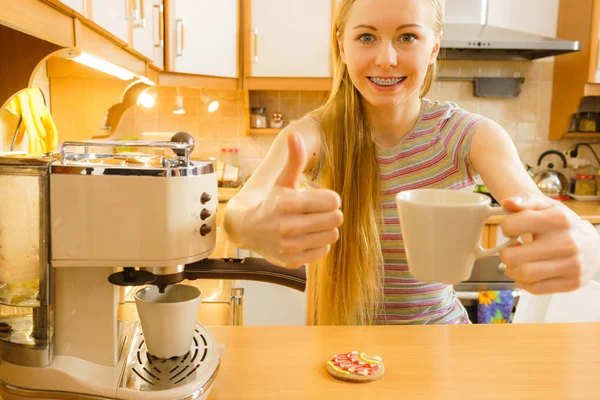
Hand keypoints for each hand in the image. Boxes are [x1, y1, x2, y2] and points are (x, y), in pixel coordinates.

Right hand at [241, 132, 342, 267]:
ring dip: (326, 228)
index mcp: (288, 203)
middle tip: (318, 212)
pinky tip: (306, 237)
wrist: (249, 230)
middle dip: (331, 213)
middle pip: (336, 218)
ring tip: (312, 224)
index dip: (330, 198)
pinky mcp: (293, 260)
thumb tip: (295, 134)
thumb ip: (294, 160)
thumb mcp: (283, 180)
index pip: (333, 201)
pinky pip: (324, 249)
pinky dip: (319, 243)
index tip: (320, 199)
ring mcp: (290, 245)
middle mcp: (288, 226)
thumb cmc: (272, 201)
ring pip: (333, 234)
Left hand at [499, 193, 599, 293]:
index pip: (512, 226)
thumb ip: (525, 200)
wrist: (592, 244)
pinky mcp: (572, 282)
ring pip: (524, 274)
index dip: (506, 228)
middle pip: (514, 256)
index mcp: (558, 219)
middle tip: (511, 250)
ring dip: (512, 270)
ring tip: (517, 263)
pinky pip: (536, 288)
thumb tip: (508, 202)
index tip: (511, 230)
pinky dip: (524, 283)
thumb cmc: (562, 224)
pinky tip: (527, 273)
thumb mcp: (546, 206)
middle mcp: (568, 243)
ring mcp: (572, 265)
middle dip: (505, 254)